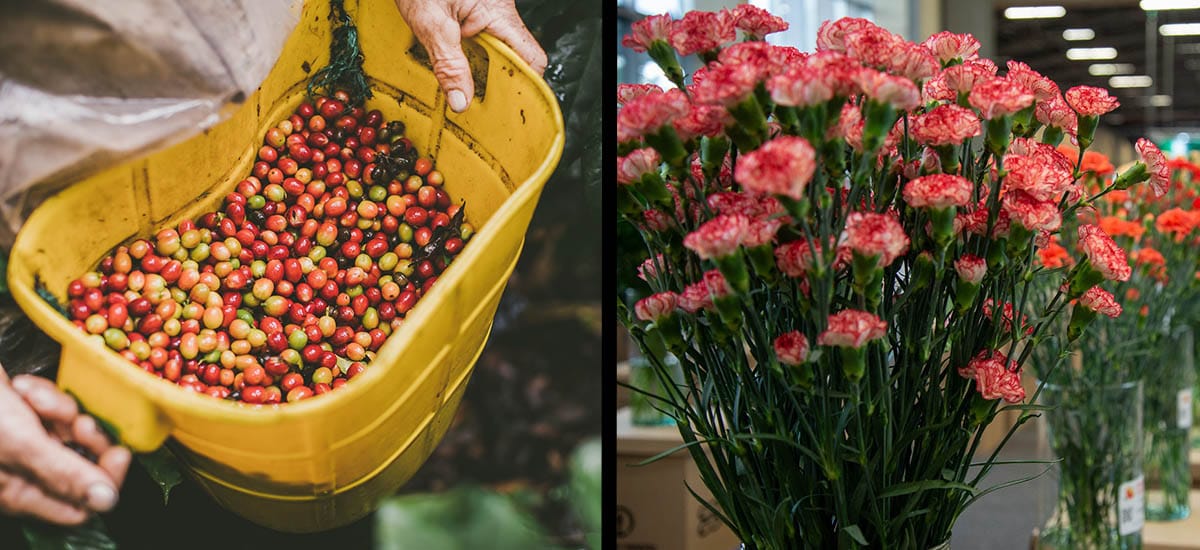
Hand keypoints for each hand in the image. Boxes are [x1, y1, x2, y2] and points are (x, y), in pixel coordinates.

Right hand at [0, 371, 130, 525]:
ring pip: (70, 432)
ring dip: (59, 409)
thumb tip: (106, 501)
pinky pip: (54, 408)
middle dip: (83, 438)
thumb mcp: (19, 444)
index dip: (104, 482)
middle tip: (80, 421)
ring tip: (31, 396)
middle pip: (82, 465)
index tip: (119, 452)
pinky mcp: (24, 415)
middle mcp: (23, 473)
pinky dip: (44, 394)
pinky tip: (21, 386)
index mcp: (19, 494)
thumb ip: (64, 473)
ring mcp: (23, 443)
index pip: (79, 507)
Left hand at [395, 0, 546, 112]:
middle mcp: (500, 12)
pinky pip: (484, 43)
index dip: (526, 85)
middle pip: (515, 58)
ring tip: (467, 87)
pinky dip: (473, 59)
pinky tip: (460, 69)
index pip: (531, 57)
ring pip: (499, 52)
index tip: (513, 108)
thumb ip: (448, 65)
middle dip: (500, 82)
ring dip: (484, 72)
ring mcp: (489, 12)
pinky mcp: (476, 13)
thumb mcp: (430, 23)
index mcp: (499, 12)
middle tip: (484, 103)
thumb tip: (461, 101)